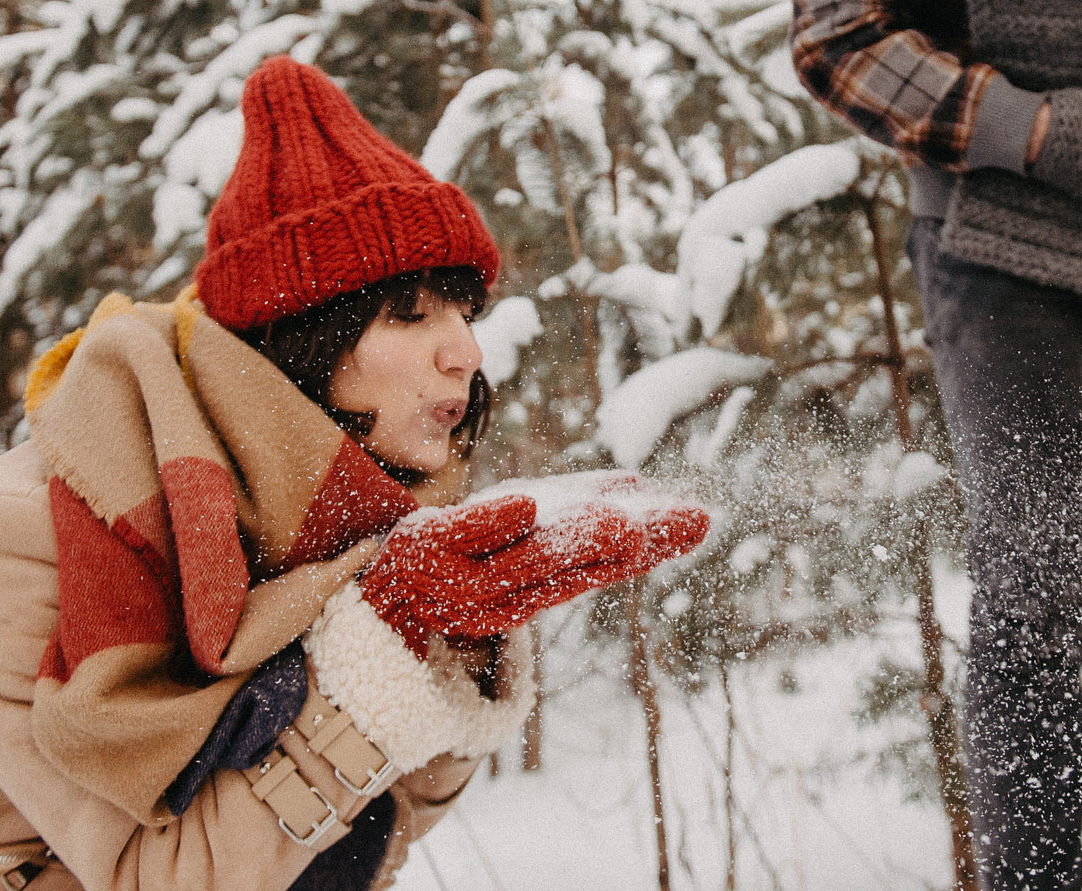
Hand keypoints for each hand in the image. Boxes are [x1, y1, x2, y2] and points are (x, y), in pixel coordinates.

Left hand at [358, 475, 709, 656]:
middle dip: (635, 542)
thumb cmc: (460, 558)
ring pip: (534, 559)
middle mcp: (516, 589)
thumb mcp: (521, 539)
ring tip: (622, 521)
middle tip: (688, 522)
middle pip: (585, 564)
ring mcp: (471, 575)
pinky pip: (466, 535)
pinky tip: (529, 503)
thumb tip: (637, 484)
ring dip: (579, 539)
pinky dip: (497, 521)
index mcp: (544, 583)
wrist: (380, 597)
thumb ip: (575, 519)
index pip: (609, 564)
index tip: (701, 521)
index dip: (656, 543)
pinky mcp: (431, 549)